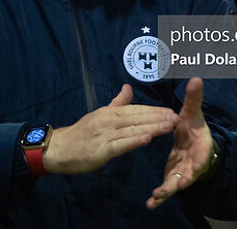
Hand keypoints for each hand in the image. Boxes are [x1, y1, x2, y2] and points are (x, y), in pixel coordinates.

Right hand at [43, 84, 178, 173]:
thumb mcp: (99, 114)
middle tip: (176, 118)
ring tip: (169, 126)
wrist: (59, 148)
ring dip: (152, 127)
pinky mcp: (100, 150)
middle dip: (158, 117)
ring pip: (132, 129)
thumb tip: (128, 87)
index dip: (154, 110)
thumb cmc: (81, 134)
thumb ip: (116, 103)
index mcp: (109, 112)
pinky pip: (120, 145)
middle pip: (137, 118)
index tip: (171, 110)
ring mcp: (104, 135)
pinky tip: (147, 139)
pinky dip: (134, 141)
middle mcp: (108, 121)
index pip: (135, 110)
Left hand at [147, 77, 213, 209]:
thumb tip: (196, 78)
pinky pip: (166, 190)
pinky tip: (150, 203)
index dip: (198, 164)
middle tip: (175, 186)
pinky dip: (160, 198)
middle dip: (181, 181)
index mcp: (200, 147)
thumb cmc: (194, 128)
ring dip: (167, 191)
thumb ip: (193, 99)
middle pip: (189, 175)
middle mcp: (193, 164)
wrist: (195, 143)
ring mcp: (183, 173)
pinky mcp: (173, 178)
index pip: (202, 156)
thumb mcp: (193, 114)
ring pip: (175, 185)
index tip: (193, 170)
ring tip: (156, 197)